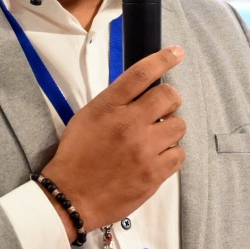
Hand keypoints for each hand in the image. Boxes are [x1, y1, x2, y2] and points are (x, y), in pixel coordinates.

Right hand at [40, 45, 186, 238]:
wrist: (70, 196)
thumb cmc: (76, 156)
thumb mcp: (88, 117)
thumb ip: (115, 101)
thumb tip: (142, 89)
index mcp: (109, 107)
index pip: (141, 74)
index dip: (163, 59)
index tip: (176, 52)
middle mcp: (129, 124)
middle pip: (168, 96)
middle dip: (170, 99)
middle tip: (163, 108)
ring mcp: (144, 149)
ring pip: (178, 125)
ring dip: (170, 128)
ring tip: (156, 137)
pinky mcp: (154, 173)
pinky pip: (179, 154)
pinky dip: (171, 153)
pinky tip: (157, 156)